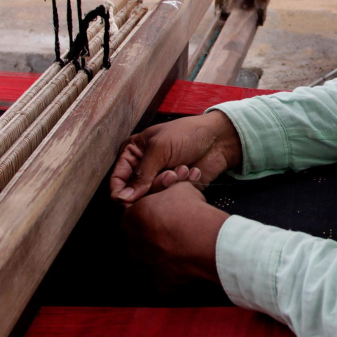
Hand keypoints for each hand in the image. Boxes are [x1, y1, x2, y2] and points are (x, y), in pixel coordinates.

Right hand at [110, 111, 242, 203]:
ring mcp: (159, 180)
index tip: (127, 202)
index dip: (121, 193)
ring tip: (183, 169)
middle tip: (170, 174)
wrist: (218, 139)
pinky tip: (192, 172)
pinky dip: (181, 187)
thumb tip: (123, 198)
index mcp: (133, 154)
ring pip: (153, 198)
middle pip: (135, 194)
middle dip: (153, 186)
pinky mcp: (175, 189)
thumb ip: (141, 174)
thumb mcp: (160, 148)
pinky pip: (170, 199)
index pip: (117, 179)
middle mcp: (143, 169)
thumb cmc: (187, 134)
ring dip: (170, 184)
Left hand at [121, 181, 229, 288]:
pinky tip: (186, 261)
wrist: (204, 240)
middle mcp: (132, 244)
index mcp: (131, 218)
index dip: (152, 211)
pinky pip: (163, 276)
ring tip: (182, 246)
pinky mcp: (157, 283)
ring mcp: (143, 266)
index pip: (136, 214)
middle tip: (175, 228)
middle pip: (141, 237)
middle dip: (156, 233)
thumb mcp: (180, 188)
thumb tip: (172, 190)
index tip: (167, 211)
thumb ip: (168, 191)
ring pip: (150, 258)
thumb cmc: (189, 212)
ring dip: (162, 253)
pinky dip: (172, 271)